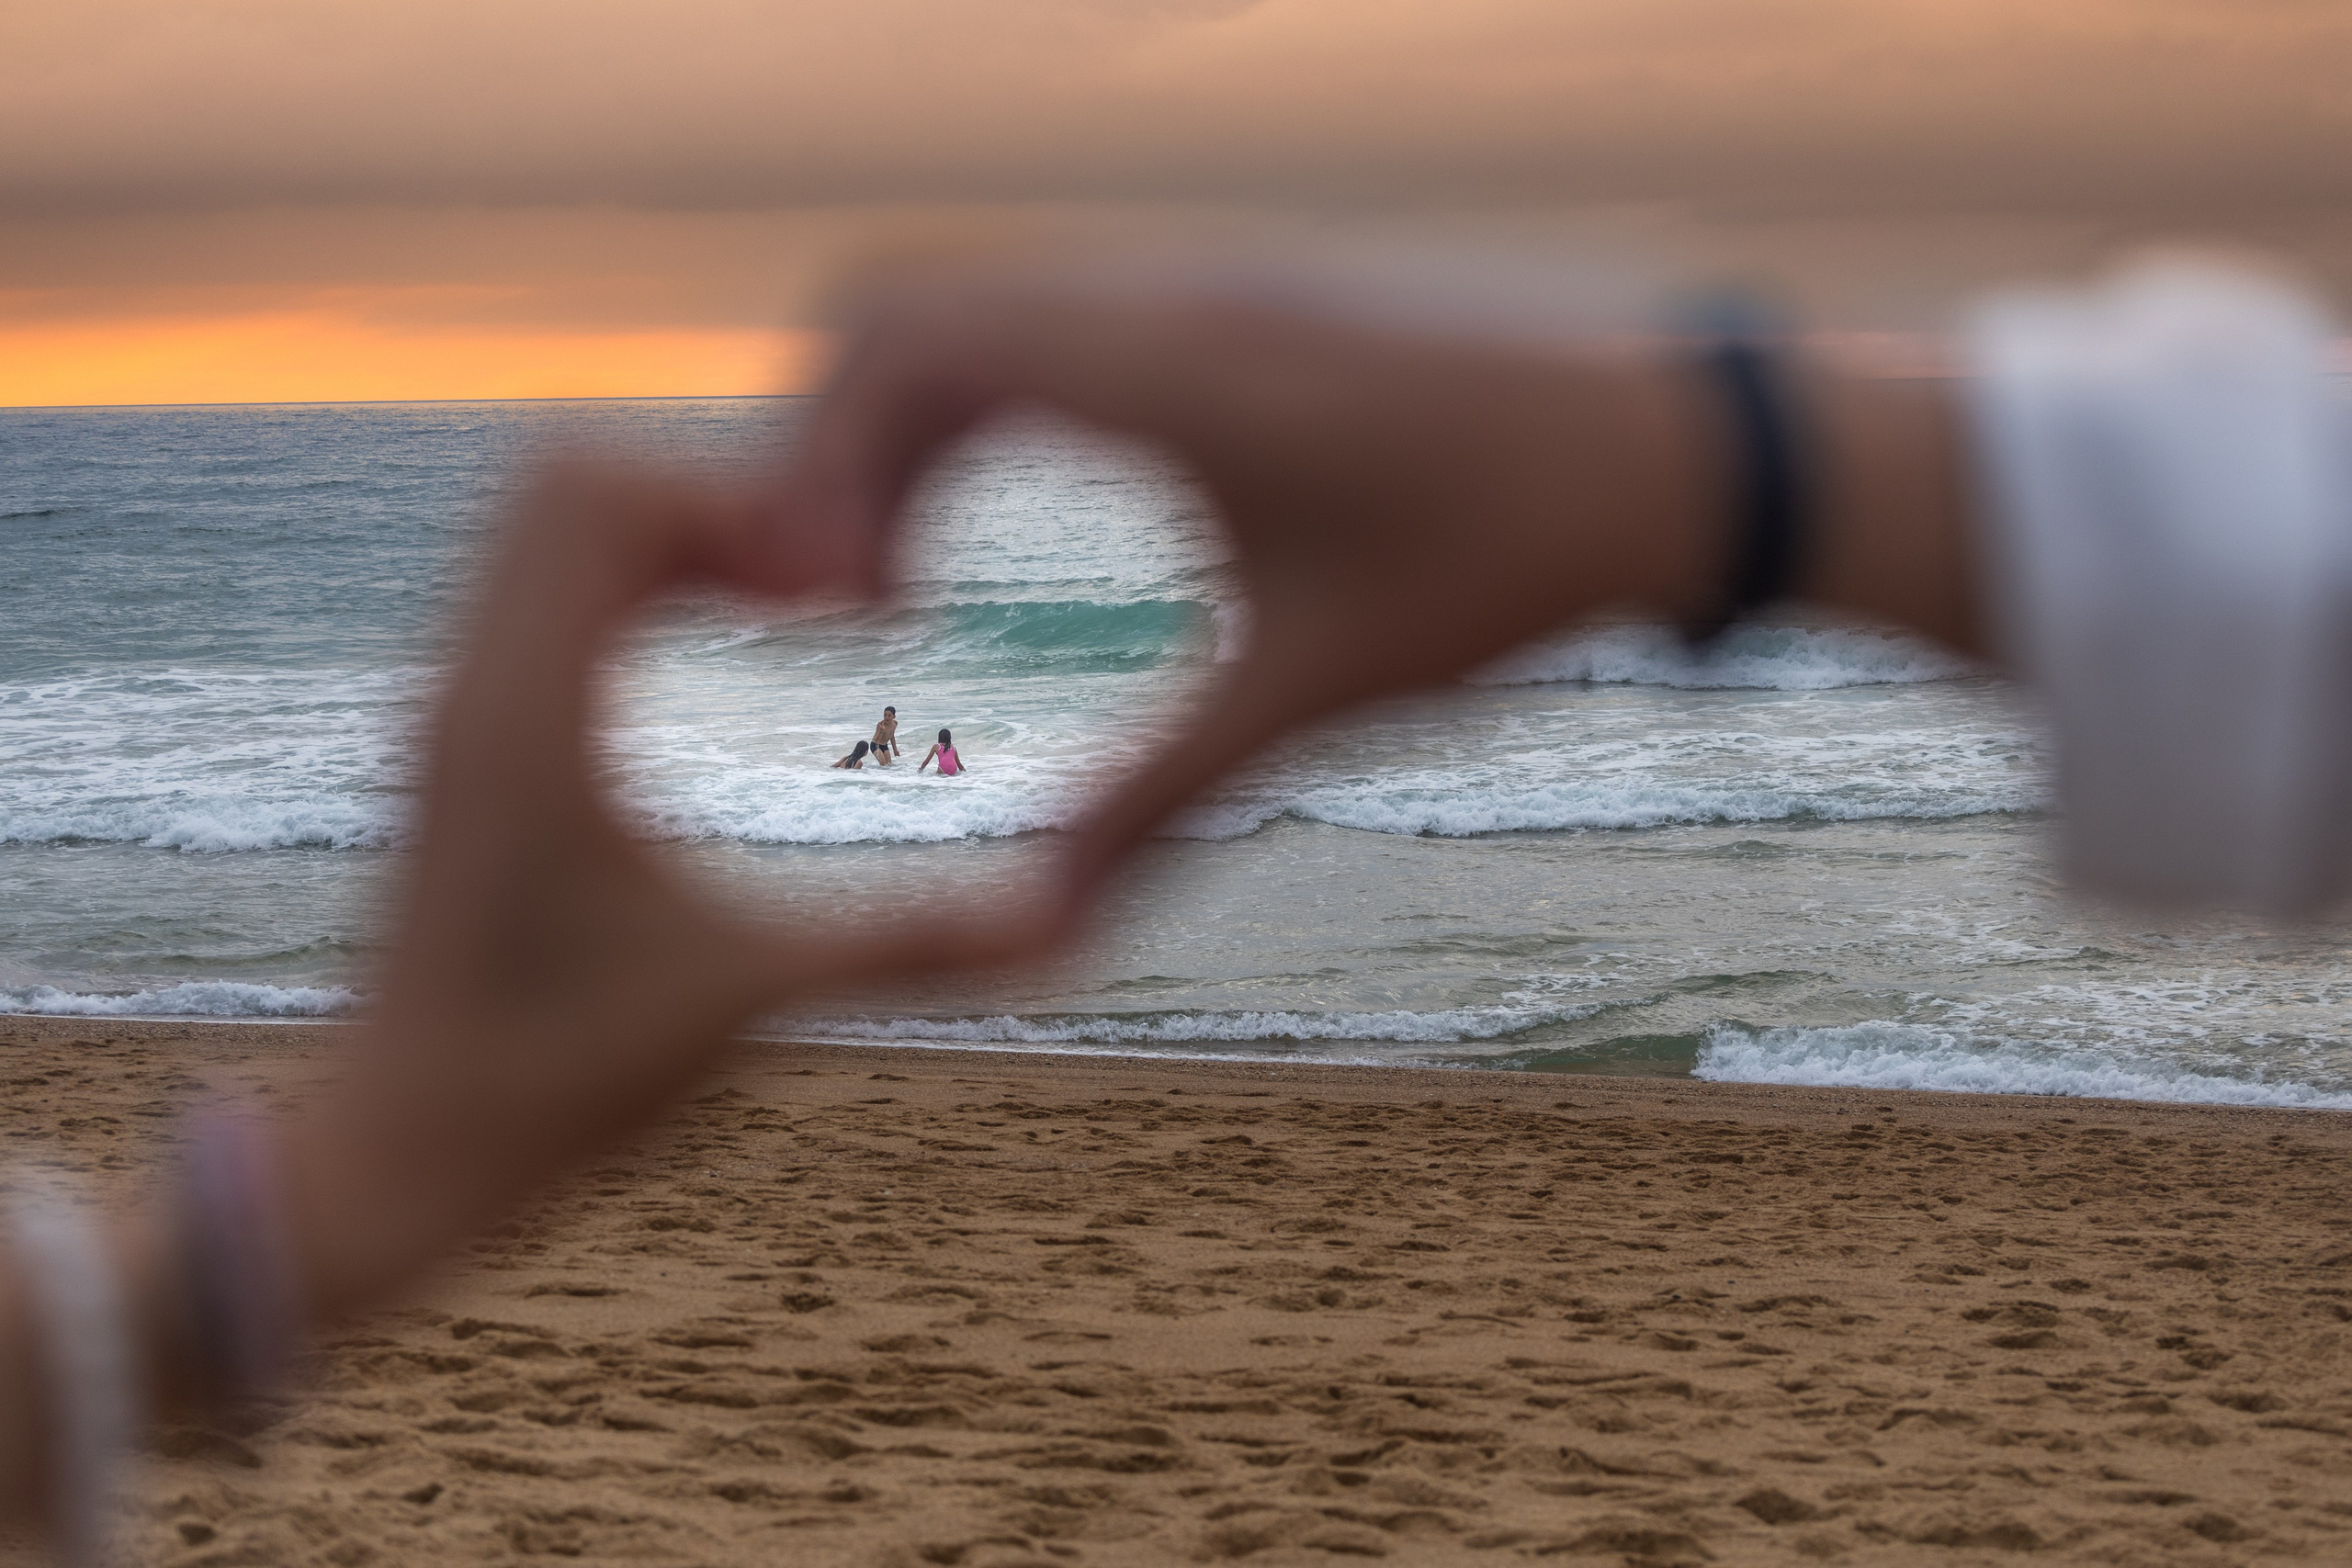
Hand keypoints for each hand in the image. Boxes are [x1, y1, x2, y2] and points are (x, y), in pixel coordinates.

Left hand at [280, 462, 1058, 1317]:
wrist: (396, 1158)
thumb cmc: (554, 1085)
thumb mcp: (749, 998)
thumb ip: (906, 945)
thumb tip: (1065, 924)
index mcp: (530, 721)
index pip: (602, 495)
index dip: (736, 509)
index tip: (832, 604)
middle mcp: (474, 686)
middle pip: (564, 473)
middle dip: (704, 498)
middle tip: (810, 588)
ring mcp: (456, 708)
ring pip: (542, 525)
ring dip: (665, 533)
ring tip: (777, 609)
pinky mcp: (462, 741)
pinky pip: (536, 587)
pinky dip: (627, 580)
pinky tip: (713, 655)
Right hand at [773, 263, 1726, 894]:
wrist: (1676, 444)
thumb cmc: (1504, 557)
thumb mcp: (1311, 693)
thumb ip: (1152, 803)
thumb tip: (1037, 921)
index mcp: (1160, 369)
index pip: (899, 347)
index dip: (820, 469)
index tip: (852, 613)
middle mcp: (1163, 297)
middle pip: (904, 309)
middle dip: (837, 446)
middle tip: (856, 597)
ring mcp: (1202, 283)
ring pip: (982, 303)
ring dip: (918, 424)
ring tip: (918, 566)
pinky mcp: (1240, 302)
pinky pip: (1062, 313)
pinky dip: (997, 397)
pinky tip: (1031, 503)